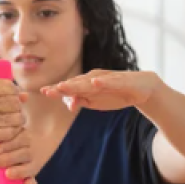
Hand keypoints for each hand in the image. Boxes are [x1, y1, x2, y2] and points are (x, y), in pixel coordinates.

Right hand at [0, 80, 25, 149]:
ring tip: (14, 120)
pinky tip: (9, 130)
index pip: (6, 87)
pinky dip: (12, 132)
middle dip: (18, 106)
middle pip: (12, 103)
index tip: (15, 96)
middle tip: (16, 110)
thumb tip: (24, 95)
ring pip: (14, 118)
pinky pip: (8, 133)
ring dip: (18, 120)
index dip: (15, 91)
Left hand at [40, 70, 162, 111]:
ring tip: (64, 86)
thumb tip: (68, 104)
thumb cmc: (115, 94)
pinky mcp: (120, 80)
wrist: (142, 88)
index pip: (68, 87)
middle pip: (75, 83)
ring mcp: (106, 78)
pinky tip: (94, 83)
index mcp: (86, 84)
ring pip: (89, 81)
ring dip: (76, 84)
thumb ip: (82, 101)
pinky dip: (102, 82)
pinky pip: (110, 81)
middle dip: (61, 87)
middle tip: (47, 91)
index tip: (42, 92)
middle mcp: (93, 78)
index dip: (56, 90)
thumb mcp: (96, 102)